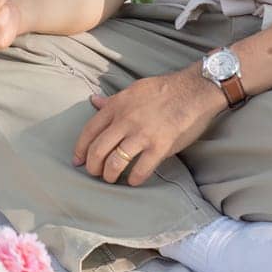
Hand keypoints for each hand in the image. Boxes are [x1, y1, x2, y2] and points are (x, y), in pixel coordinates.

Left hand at [73, 66, 226, 186]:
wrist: (193, 90)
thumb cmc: (163, 89)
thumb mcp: (132, 90)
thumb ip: (112, 100)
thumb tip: (93, 101)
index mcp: (116, 106)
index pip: (89, 131)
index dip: (81, 149)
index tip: (78, 160)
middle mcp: (125, 121)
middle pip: (98, 149)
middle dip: (93, 166)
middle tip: (95, 173)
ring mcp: (142, 135)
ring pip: (115, 162)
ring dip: (110, 175)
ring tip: (112, 178)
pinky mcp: (160, 146)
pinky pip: (141, 169)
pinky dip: (135, 179)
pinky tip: (134, 181)